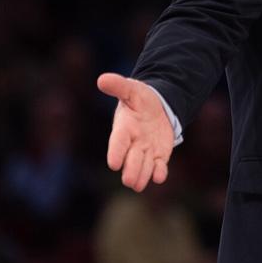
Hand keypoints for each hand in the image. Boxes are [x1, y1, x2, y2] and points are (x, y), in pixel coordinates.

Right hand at [98, 73, 174, 191]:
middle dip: (130, 170)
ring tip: (139, 184)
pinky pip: (158, 168)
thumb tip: (102, 79)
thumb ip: (118, 86)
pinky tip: (159, 176)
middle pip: (130, 160)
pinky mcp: (159, 156)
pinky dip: (159, 173)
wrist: (157, 107)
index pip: (117, 142)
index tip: (114, 163)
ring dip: (142, 175)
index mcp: (123, 128)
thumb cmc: (140, 98)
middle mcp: (133, 143)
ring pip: (143, 168)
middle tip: (129, 181)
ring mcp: (146, 151)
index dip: (115, 152)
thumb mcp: (131, 89)